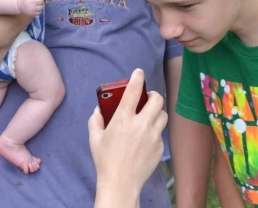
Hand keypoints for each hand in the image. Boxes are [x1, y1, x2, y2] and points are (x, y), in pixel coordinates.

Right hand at [17, 0, 45, 15]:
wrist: (18, 3)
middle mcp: (32, 2)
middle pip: (42, 0)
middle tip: (36, 0)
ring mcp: (32, 9)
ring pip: (41, 7)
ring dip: (40, 5)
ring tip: (35, 4)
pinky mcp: (32, 14)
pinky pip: (40, 12)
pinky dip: (38, 10)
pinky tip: (35, 8)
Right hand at [89, 69, 167, 205]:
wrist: (120, 183)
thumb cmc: (105, 161)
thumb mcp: (94, 138)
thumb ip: (95, 119)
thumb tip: (99, 109)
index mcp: (123, 119)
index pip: (134, 90)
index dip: (137, 78)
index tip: (139, 73)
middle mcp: (141, 125)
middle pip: (157, 99)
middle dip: (153, 95)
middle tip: (147, 98)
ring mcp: (153, 136)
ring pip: (163, 115)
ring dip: (157, 113)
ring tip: (148, 117)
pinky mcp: (159, 147)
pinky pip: (160, 133)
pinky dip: (154, 132)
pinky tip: (145, 140)